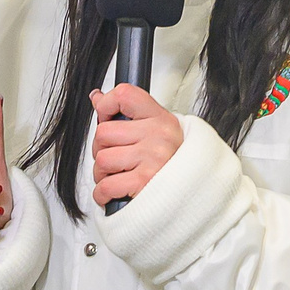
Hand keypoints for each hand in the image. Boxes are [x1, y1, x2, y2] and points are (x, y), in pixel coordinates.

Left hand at [90, 85, 182, 209]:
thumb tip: (98, 98)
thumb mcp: (156, 131)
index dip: (106, 105)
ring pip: (102, 160)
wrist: (192, 193)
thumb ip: (127, 113)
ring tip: (116, 176)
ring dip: (102, 174)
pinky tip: (112, 193)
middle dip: (101, 149)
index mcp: (160, 119)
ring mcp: (152, 157)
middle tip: (114, 158)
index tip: (105, 118)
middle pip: (103, 133)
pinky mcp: (144, 181)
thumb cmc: (172, 163)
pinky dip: (102, 194)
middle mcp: (158, 135)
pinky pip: (106, 185)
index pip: (125, 95)